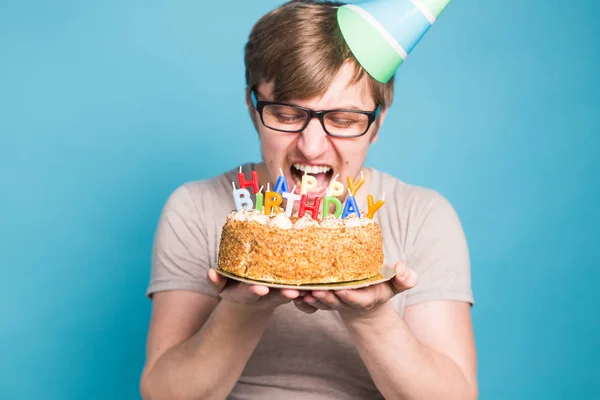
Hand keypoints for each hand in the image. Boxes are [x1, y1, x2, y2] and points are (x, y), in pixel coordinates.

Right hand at [208, 268, 305, 310]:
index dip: (254, 292)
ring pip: (290, 294)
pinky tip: (318, 283)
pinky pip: (301, 291)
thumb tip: (209, 272)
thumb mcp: (224, 285)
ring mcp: (278, 294)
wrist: (254, 293)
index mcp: (247, 294)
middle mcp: (264, 296)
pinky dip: (308, 290)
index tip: (261, 289)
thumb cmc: (236, 284)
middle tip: (291, 292)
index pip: (250, 293)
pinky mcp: (290, 290)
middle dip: (282, 294)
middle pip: (274, 297)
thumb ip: (217, 280)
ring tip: (308, 289)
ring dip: (300, 292)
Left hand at [293, 262, 416, 317]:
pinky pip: (308, 299)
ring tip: (298, 292)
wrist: (364, 300)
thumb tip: (403, 269)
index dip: (349, 296)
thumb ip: (404, 279)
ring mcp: (332, 301)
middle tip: (315, 290)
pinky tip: (290, 290)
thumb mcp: (394, 284)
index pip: (356, 299)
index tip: (342, 291)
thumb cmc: (379, 288)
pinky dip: (299, 297)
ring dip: (308, 298)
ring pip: (318, 301)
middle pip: (334, 301)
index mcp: (364, 298)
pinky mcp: (320, 298)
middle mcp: (346, 301)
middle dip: (324, 297)